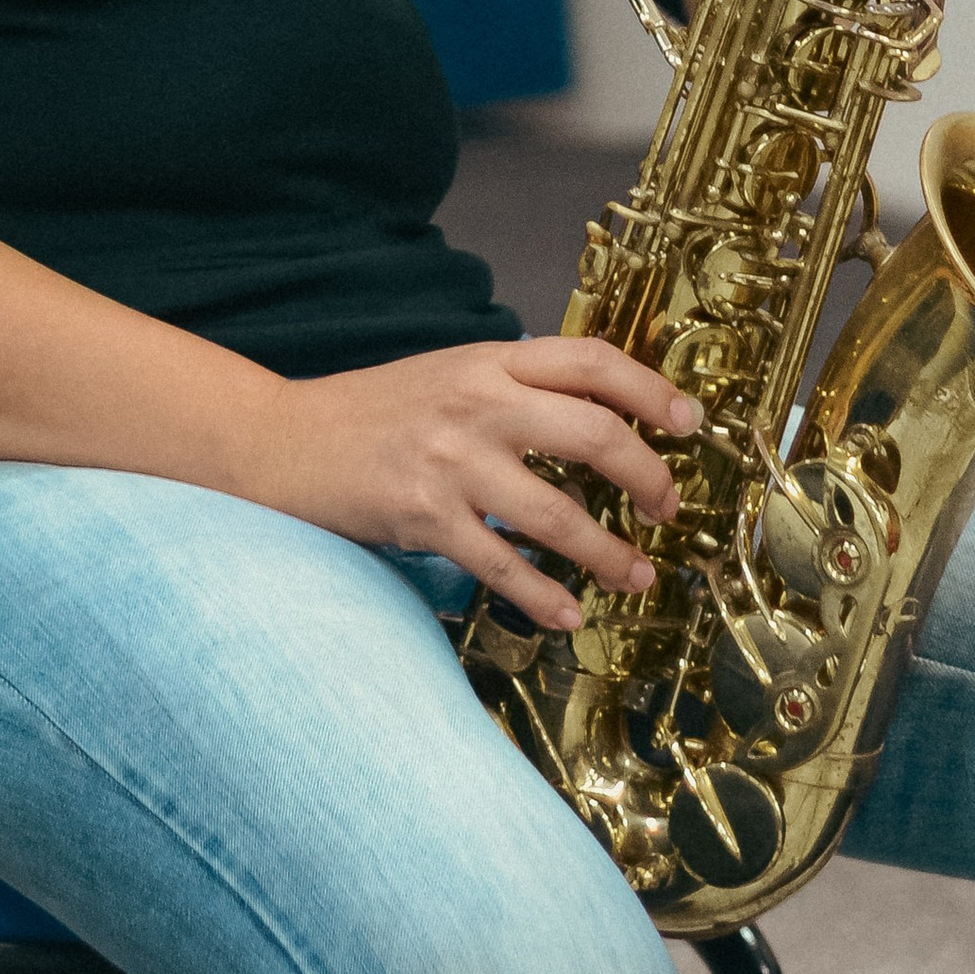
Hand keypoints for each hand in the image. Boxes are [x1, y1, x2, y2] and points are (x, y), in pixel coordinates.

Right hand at [243, 335, 702, 629]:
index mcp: (488, 359)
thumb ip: (514, 385)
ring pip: (558, 512)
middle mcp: (477, 402)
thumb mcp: (449, 373)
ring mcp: (451, 462)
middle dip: (648, 475)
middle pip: (593, 432)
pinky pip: (503, 566)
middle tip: (670, 506)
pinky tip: (568, 614)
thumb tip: (596, 415)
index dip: (652, 389)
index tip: (690, 422)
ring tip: (637, 576)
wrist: (283, 441)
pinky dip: (544, 596)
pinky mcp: (424, 518)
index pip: (590, 360)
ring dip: (610, 553)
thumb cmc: (373, 412)